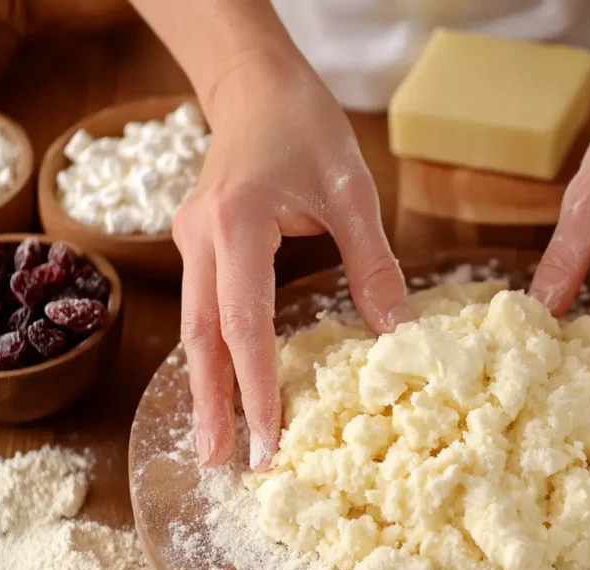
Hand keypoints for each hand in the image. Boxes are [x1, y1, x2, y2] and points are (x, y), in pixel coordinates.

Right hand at [175, 57, 409, 470]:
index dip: (256, 388)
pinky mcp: (199, 243)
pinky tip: (225, 383)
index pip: (243, 323)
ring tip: (216, 439)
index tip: (268, 441)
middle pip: (200, 336)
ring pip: (194, 326)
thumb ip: (372, 264)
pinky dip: (213, 351)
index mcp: (236, 225)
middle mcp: (201, 238)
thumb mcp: (353, 192)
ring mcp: (191, 241)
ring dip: (206, 384)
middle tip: (222, 463)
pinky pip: (202, 307)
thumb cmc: (306, 127)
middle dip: (212, 402)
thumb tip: (397, 335)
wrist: (258, 85)